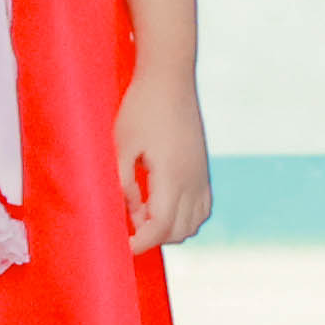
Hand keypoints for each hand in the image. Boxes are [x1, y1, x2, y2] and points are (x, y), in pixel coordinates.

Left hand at [113, 70, 211, 253]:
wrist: (170, 78)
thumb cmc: (141, 108)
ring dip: (170, 228)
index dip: (142, 243)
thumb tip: (130, 213)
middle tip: (130, 221)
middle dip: (153, 237)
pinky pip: (202, 207)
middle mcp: (192, 180)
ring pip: (194, 223)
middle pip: (178, 231)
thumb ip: (124, 184)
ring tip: (145, 212)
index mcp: (171, 176)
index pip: (161, 227)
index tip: (125, 246)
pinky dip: (186, 217)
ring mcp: (201, 174)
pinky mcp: (203, 168)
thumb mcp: (122, 146)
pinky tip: (164, 203)